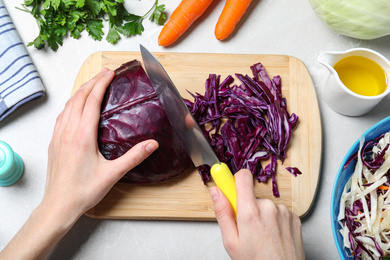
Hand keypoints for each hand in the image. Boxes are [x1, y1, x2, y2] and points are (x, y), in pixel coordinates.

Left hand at [43, 68, 158, 220]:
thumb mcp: (113, 174)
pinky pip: (62, 115)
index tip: (109, 73)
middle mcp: (68, 131)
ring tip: (92, 84)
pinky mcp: (54, 142)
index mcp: (82, 136)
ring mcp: (58, 136)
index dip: (101, 84)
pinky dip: (71, 104)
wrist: (59, 206)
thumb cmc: (83, 191)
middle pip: (79, 98)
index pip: (91, 101)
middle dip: (92, 82)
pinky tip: (75, 106)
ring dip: (81, 91)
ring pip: (68, 105)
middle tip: (104, 73)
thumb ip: (134, 157)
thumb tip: (152, 144)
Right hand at [209, 169, 304, 259]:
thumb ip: (222, 212)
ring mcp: (284, 211)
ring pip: (266, 206)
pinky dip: (275, 221)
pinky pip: (279, 212)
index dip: (235, 180)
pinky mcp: (294, 217)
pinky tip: (274, 237)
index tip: (231, 186)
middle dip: (247, 208)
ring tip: (263, 237)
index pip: (243, 176)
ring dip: (263, 216)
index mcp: (250, 211)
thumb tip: (216, 191)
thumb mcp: (231, 241)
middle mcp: (268, 207)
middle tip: (247, 229)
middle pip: (252, 196)